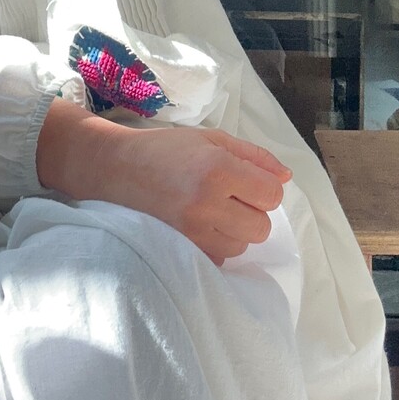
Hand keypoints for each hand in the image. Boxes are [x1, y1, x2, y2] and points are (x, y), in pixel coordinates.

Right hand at [36, 101, 291, 265]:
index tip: (244, 182)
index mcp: (218, 168)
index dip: (262, 188)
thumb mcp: (211, 139)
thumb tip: (286, 178)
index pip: (271, 195)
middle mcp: (207, 203)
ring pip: (241, 246)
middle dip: (250, 212)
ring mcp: (191, 233)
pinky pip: (219, 260)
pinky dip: (214, 245)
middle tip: (225, 197)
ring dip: (233, 231)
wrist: (112, 170)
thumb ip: (253, 157)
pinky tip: (195, 226)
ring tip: (206, 211)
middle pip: (261, 227)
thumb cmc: (165, 149)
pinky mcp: (178, 253)